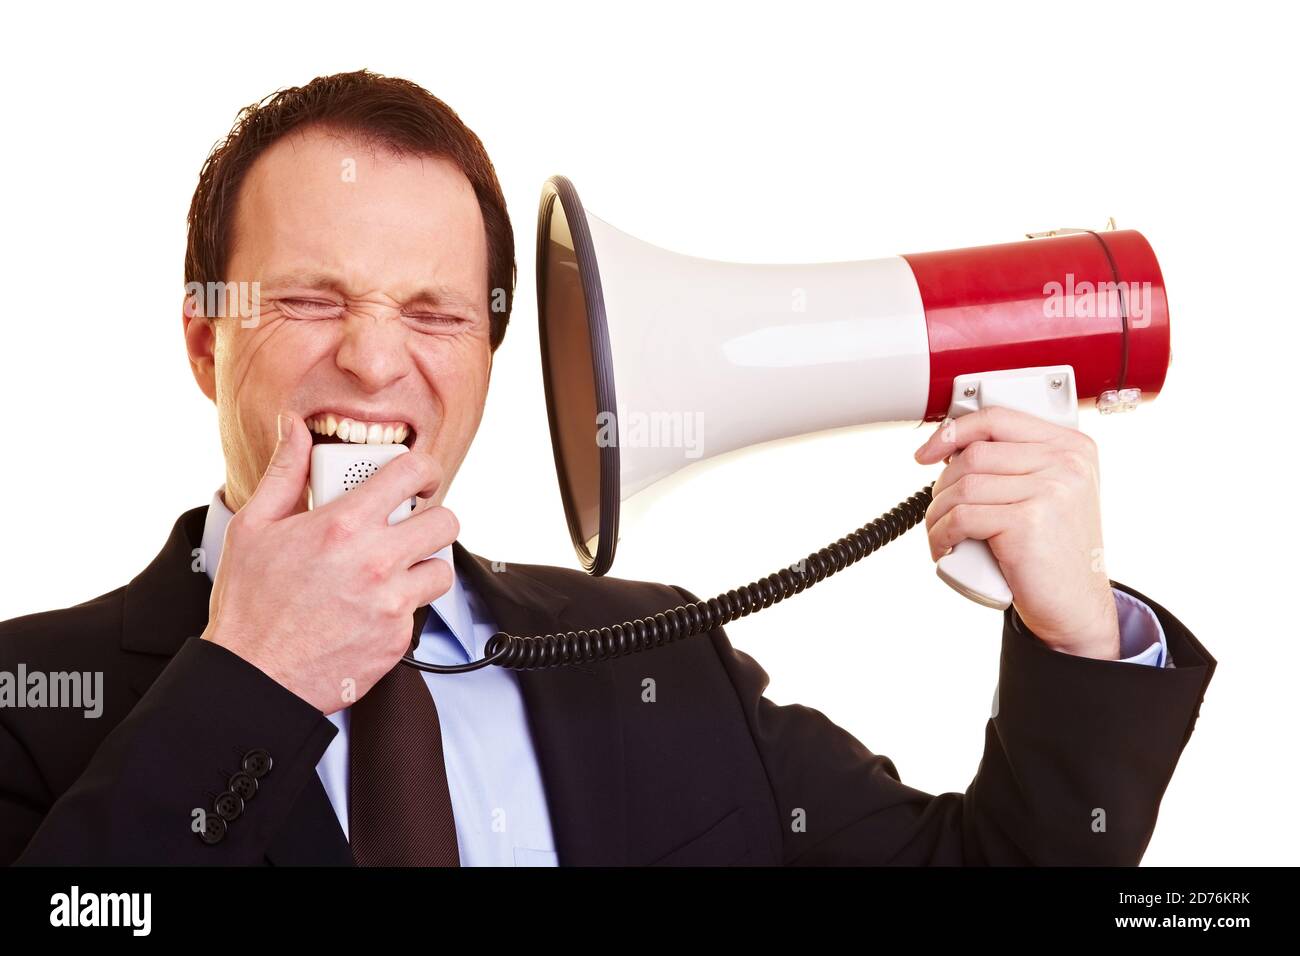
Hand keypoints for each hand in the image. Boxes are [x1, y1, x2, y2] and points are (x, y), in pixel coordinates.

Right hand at [201, 412, 457, 712]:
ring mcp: (392, 603)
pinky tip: (369, 608)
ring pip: (442, 569)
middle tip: (408, 525)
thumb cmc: (249, 604)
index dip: (423, 469)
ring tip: (390, 569)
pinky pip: (419, 611)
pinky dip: (402, 607)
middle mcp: (376, 561)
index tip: (418, 478)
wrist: (253, 678)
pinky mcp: (398, 639)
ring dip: (422, 565)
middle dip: (430, 518)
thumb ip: (285, 471)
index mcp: (344, 525)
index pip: (412, 473)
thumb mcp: (254, 526)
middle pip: (445, 521)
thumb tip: (294, 428)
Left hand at [914, 407, 1119, 659]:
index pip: (997, 418)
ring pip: (963, 486)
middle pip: (974, 454)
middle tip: (940, 510)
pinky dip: (941, 534)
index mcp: (1072, 447)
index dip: (953, 431)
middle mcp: (1066, 463)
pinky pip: (961, 517)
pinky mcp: (1028, 521)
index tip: (928, 453)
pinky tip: (944, 547)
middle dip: (942, 484)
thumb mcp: (1050, 494)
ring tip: (941, 532)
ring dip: (937, 513)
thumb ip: (1018, 462)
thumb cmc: (1054, 551)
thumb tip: (953, 444)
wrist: (1075, 605)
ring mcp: (1050, 490)